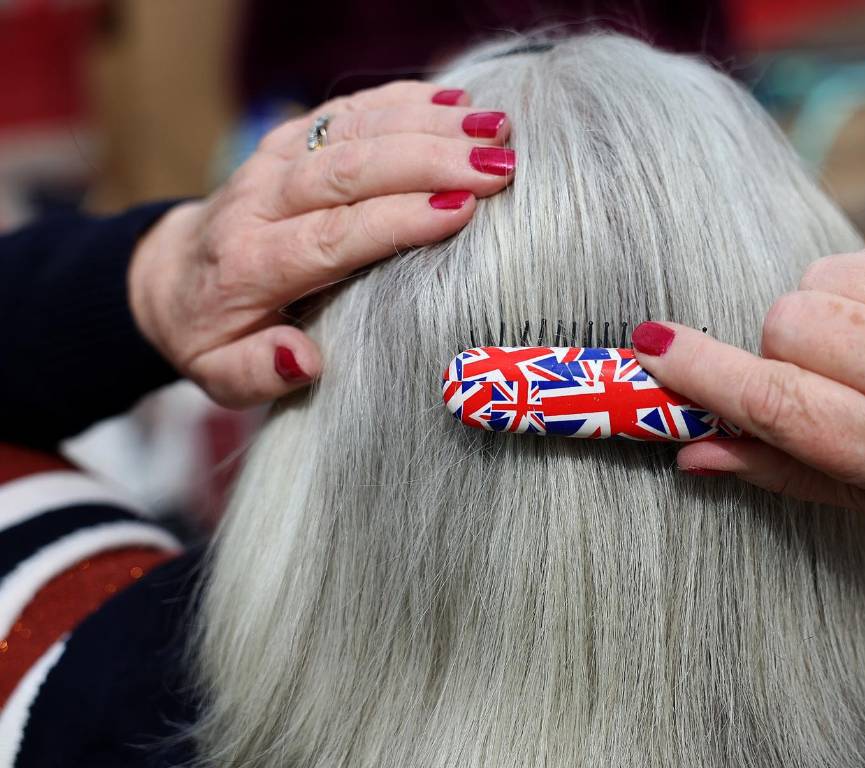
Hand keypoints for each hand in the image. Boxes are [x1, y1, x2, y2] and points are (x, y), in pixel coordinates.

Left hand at [128, 81, 514, 407]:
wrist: (171, 274)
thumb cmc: (214, 334)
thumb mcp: (222, 376)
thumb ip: (259, 373)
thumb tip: (304, 359)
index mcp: (251, 263)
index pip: (331, 233)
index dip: (398, 218)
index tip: (462, 210)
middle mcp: (261, 200)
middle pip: (348, 168)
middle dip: (428, 161)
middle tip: (498, 167)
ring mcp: (276, 158)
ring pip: (354, 127)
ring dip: (428, 123)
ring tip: (496, 129)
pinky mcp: (291, 135)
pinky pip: (351, 108)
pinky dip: (406, 99)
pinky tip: (460, 103)